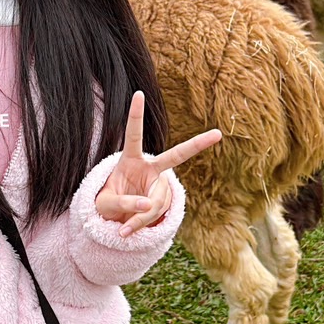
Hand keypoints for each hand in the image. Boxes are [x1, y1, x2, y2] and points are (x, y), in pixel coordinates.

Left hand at [95, 91, 220, 236]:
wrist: (115, 219)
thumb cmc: (107, 203)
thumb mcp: (105, 203)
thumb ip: (124, 203)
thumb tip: (148, 206)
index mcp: (130, 159)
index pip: (134, 134)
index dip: (136, 115)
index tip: (138, 93)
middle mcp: (150, 168)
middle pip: (176, 156)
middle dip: (197, 144)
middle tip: (218, 134)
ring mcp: (159, 185)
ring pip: (156, 201)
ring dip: (140, 217)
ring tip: (124, 229)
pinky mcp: (163, 202)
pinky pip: (155, 214)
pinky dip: (141, 224)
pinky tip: (128, 230)